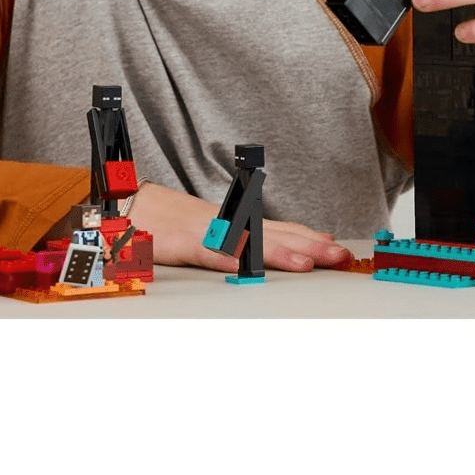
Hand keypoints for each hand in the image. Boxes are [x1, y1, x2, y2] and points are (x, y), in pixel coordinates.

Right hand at [127, 182, 353, 272]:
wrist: (135, 208)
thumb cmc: (176, 225)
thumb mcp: (217, 232)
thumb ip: (251, 239)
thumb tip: (291, 246)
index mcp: (239, 224)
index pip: (282, 230)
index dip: (311, 239)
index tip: (338, 248)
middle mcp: (230, 225)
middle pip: (276, 235)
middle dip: (310, 247)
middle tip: (340, 257)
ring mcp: (208, 232)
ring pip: (248, 242)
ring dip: (278, 253)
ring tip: (306, 264)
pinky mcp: (184, 243)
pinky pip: (207, 250)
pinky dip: (225, 256)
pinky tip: (242, 266)